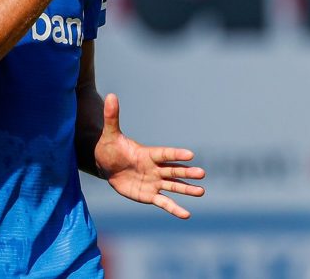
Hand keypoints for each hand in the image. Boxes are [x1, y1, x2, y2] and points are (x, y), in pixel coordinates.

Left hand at [94, 94, 205, 218]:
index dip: (176, 153)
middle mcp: (154, 168)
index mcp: (147, 153)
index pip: (164, 153)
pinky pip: (164, 203)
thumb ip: (112, 116)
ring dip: (187, 189)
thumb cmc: (110, 148)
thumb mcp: (110, 133)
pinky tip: (187, 215)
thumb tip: (110, 95)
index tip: (190, 154)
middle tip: (202, 173)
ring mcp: (154, 182)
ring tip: (201, 191)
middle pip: (173, 170)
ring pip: (173, 186)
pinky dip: (174, 209)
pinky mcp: (150, 195)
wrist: (107, 165)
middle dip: (186, 172)